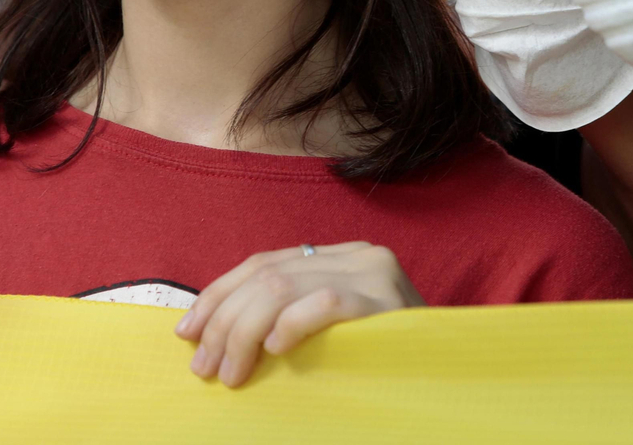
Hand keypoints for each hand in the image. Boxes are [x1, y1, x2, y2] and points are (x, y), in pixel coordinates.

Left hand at [176, 241, 424, 387]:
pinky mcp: (388, 300)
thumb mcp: (327, 332)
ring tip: (230, 373)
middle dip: (223, 322)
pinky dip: (293, 323)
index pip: (262, 263)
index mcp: (338, 255)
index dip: (217, 296)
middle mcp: (356, 254)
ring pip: (283, 286)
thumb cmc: (380, 362)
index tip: (186, 332)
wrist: (446, 378)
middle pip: (266, 275)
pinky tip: (276, 349)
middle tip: (204, 368)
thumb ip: (287, 314)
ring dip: (244, 333)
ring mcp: (375, 273)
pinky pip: (326, 302)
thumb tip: (210, 332)